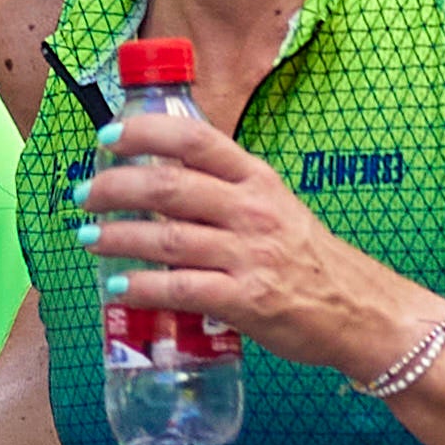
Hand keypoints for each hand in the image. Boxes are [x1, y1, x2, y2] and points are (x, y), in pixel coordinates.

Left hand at [79, 109, 441, 382]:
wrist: (360, 311)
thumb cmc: (309, 261)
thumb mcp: (276, 208)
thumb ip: (227, 194)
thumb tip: (162, 186)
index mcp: (257, 179)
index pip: (195, 139)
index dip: (144, 132)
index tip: (108, 136)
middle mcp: (252, 210)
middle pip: (168, 185)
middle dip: (115, 186)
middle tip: (84, 195)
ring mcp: (249, 255)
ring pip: (165, 237)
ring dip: (116, 237)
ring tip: (87, 238)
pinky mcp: (246, 300)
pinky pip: (181, 289)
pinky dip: (142, 288)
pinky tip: (118, 287)